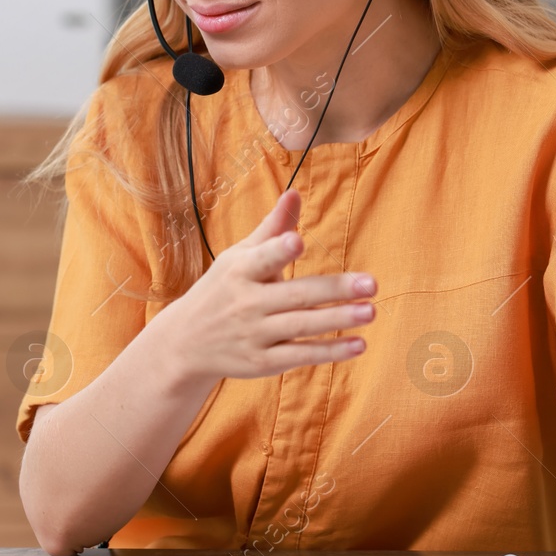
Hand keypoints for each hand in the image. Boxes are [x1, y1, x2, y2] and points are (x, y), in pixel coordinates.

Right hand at [151, 189, 375, 388]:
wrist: (184, 342)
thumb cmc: (221, 289)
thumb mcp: (238, 256)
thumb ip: (272, 228)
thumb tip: (295, 193)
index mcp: (240, 270)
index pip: (262, 259)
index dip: (279, 250)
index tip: (298, 241)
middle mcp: (246, 303)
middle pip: (296, 295)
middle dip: (334, 290)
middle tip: (371, 283)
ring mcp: (254, 335)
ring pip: (302, 326)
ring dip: (338, 320)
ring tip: (371, 311)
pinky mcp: (262, 363)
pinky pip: (300, 355)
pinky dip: (330, 351)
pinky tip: (359, 344)